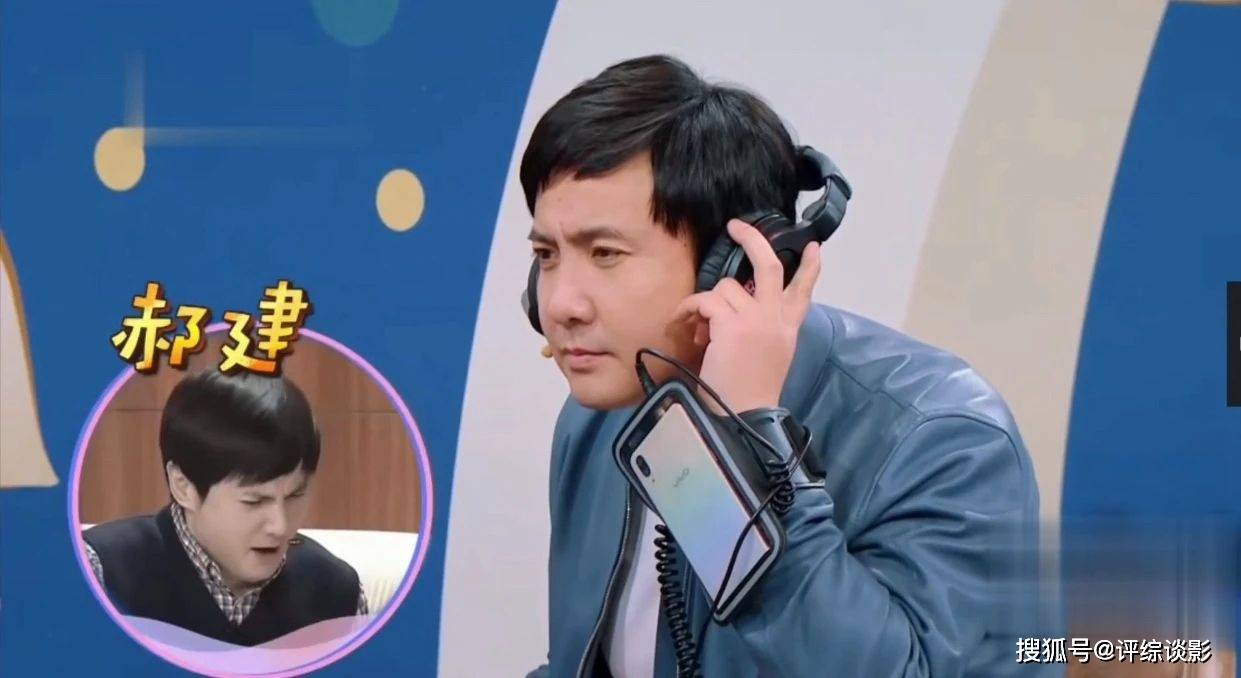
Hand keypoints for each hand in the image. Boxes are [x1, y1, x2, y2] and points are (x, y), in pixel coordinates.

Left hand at [671, 219, 821, 412]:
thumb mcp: (770, 356)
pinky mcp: (732, 324)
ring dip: (706, 303)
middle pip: (769, 266)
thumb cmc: (750, 394)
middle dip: (752, 239)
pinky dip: (690, 310)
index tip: (813, 246)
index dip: (809, 267)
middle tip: (736, 226)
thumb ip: (763, 328)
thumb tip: (736, 306)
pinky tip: (685, 326)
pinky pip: (705, 300)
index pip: (803, 291)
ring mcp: (755, 319)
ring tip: (699, 328)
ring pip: (725, 286)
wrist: (745, 416)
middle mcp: (775, 318)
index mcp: (788, 329)